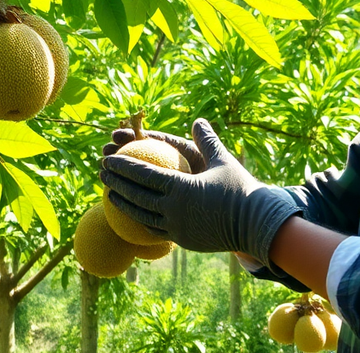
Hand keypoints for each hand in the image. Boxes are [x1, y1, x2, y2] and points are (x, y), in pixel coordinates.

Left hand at [99, 119, 300, 267]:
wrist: (257, 225)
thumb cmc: (241, 189)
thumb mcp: (223, 160)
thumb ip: (206, 140)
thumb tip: (198, 119)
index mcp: (181, 187)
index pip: (144, 175)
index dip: (123, 166)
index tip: (108, 158)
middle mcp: (174, 209)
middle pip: (136, 195)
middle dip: (115, 182)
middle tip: (102, 172)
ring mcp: (176, 227)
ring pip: (141, 216)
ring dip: (122, 204)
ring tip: (109, 194)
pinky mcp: (182, 240)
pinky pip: (154, 230)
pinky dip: (140, 221)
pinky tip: (133, 215)